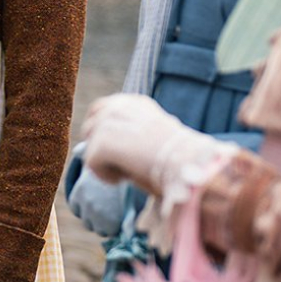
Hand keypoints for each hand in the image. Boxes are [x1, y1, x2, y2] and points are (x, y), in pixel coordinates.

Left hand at [82, 94, 221, 195]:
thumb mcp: (153, 138)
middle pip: (90, 127)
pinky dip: (105, 176)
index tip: (118, 151)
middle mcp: (119, 106)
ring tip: (128, 172)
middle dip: (99, 148)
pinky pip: (91, 163)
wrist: (190, 165)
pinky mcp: (102, 142)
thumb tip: (95, 148)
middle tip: (123, 165)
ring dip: (104, 164)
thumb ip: (128, 135)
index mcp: (134, 102)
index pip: (101, 109)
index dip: (102, 132)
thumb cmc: (179, 158)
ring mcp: (109, 122)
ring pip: (90, 147)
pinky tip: (125, 179)